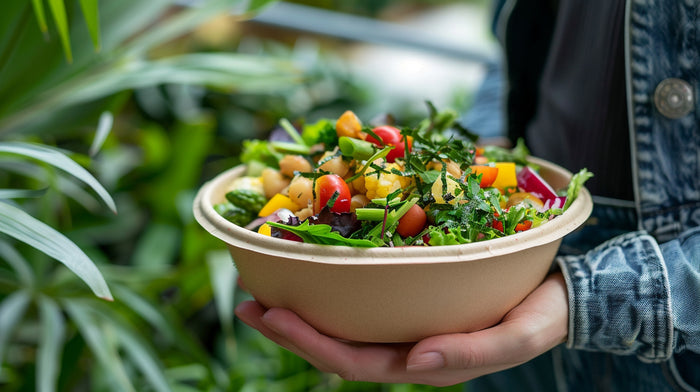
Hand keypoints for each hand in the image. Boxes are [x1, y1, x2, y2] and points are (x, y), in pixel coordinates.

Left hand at [235, 272, 567, 386]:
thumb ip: (470, 354)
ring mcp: (404, 323)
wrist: (557, 293)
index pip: (354, 362)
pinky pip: (363, 296)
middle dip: (289, 330)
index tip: (270, 317)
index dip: (309, 344)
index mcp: (422, 361)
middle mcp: (405, 346)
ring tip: (261, 289)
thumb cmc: (538, 317)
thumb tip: (415, 363)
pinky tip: (312, 267)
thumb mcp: (516, 338)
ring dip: (301, 308)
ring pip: (343, 322)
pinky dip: (331, 285)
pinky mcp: (410, 297)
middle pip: (336, 345)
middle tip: (246, 304)